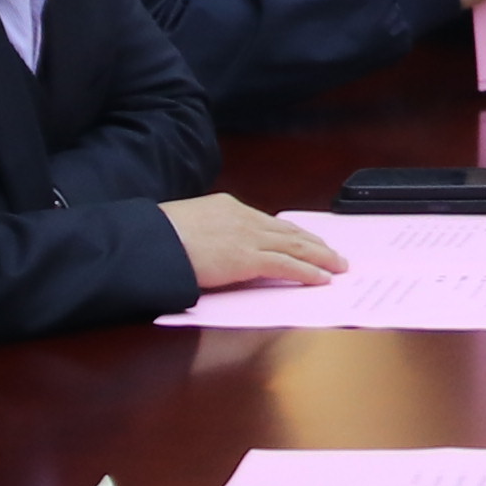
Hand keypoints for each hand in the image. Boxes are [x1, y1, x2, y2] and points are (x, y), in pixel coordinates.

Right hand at [169, 193, 347, 293]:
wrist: (147, 241)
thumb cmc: (156, 238)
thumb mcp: (184, 227)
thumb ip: (206, 234)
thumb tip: (214, 248)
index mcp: (226, 207)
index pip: (267, 221)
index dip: (291, 233)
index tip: (307, 239)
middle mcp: (242, 217)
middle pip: (287, 231)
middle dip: (314, 243)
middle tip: (334, 253)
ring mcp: (246, 237)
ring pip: (294, 247)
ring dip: (320, 257)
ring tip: (338, 265)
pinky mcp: (246, 258)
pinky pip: (286, 265)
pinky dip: (308, 272)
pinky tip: (323, 278)